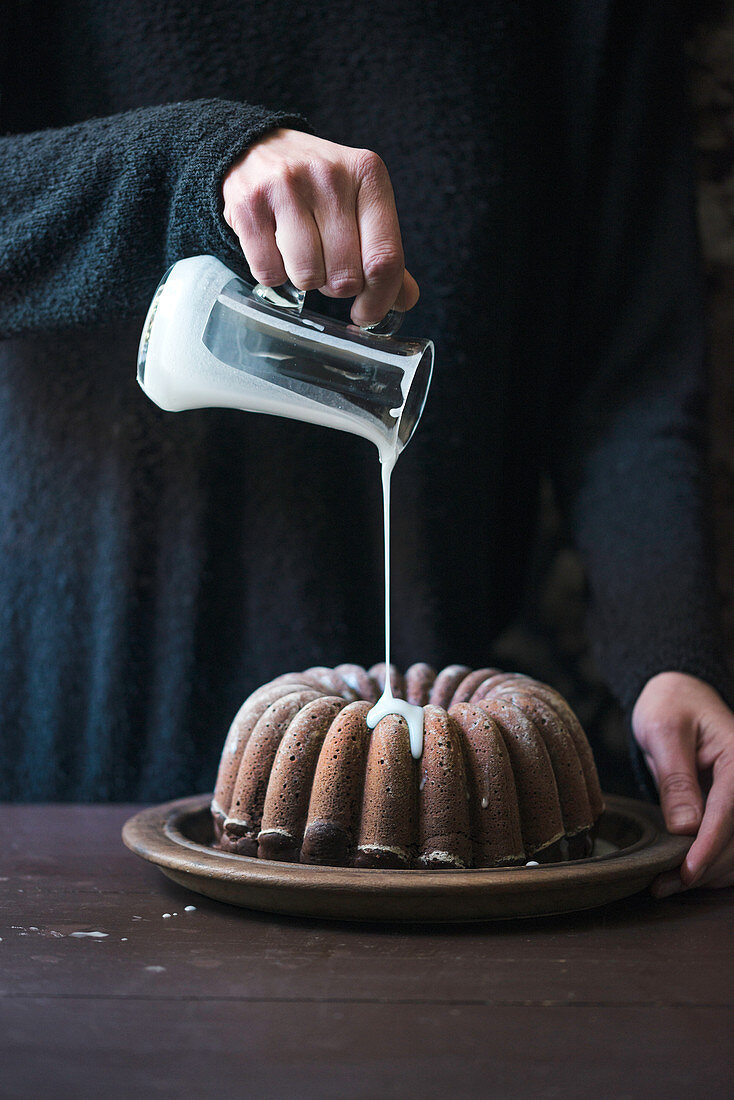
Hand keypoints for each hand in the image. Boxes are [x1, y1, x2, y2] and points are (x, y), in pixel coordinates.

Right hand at [222, 128, 419, 326]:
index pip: (385, 258)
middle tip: (326, 263)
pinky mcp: (249, 204)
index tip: (367, 314)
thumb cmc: (317, 187)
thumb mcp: (359, 205)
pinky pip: (269, 273)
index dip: (379, 299)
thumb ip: (382, 251)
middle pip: (346, 276)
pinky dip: (274, 275)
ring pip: (308, 277)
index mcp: (367, 174)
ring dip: (306, 280)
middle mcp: (329, 175)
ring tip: (301, 252)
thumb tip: (404, 299)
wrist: (257, 148)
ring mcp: (286, 187)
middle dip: (336, 285)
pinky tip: (275, 249)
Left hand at [632, 671, 733, 895]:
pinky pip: (733, 845)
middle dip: (704, 867)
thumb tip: (685, 827)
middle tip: (664, 884)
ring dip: (708, 873)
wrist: (678, 693)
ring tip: (666, 884)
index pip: (731, 811)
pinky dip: (713, 865)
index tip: (686, 871)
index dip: (709, 846)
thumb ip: (676, 777)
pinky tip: (686, 877)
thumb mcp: (664, 731)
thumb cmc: (670, 704)